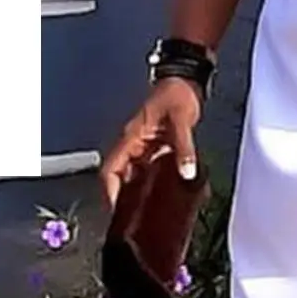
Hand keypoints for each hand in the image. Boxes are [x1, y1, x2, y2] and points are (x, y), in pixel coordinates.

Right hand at [100, 78, 201, 208]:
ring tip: (152, 210)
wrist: (186, 80)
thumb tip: (187, 172)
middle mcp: (134, 144)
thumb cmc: (177, 93)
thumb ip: (183, 147)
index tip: (119, 211)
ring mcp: (145, 145)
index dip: (110, 192)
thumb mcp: (180, 121)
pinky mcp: (158, 146)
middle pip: (121, 177)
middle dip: (126, 197)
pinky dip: (158, 180)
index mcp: (131, 137)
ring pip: (137, 174)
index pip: (110, 170)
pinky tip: (169, 191)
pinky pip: (153, 168)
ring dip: (142, 190)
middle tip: (136, 217)